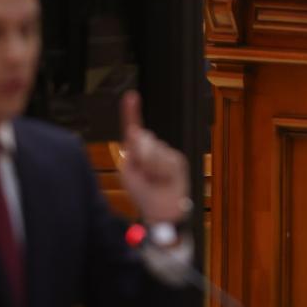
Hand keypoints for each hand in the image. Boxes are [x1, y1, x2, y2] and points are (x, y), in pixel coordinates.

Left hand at [118, 90, 189, 224]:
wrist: (162, 211)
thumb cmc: (143, 193)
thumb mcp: (130, 171)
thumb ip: (133, 151)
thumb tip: (140, 133)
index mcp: (137, 151)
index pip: (133, 128)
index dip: (131, 112)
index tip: (131, 96)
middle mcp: (153, 149)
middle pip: (144, 138)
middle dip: (140, 153)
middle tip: (143, 174)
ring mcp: (166, 153)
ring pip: (155, 148)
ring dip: (150, 165)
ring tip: (153, 180)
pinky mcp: (177, 160)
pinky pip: (166, 158)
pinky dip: (160, 169)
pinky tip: (162, 179)